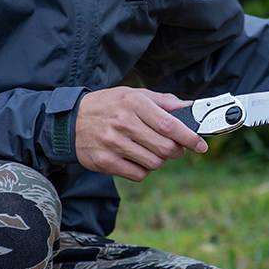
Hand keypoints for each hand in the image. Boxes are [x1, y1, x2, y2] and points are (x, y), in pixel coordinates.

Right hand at [75, 87, 207, 180]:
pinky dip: (144, 170)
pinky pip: (138, 174)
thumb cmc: (108, 106)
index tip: (201, 145)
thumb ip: (164, 101)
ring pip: (154, 163)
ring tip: (151, 151)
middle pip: (166, 148)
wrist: (67, 122)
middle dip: (177, 151)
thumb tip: (190, 108)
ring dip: (160, 160)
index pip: (170, 125)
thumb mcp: (134, 95)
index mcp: (133, 103)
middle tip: (174, 147)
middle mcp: (123, 123)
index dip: (190, 137)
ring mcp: (113, 144)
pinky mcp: (105, 162)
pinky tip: (137, 159)